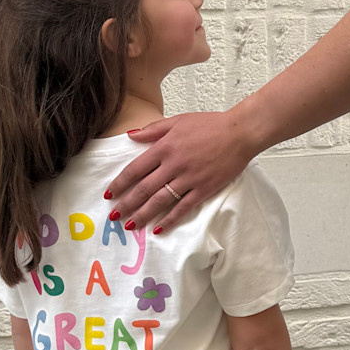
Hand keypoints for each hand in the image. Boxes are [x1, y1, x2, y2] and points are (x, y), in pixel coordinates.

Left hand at [106, 110, 254, 232]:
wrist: (239, 132)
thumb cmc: (210, 124)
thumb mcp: (178, 120)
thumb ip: (153, 130)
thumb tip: (131, 135)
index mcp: (165, 147)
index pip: (135, 169)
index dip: (120, 183)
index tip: (109, 194)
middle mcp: (173, 165)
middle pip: (144, 189)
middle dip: (126, 204)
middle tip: (113, 217)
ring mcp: (189, 178)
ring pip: (160, 201)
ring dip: (142, 215)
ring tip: (129, 225)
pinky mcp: (204, 189)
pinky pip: (183, 208)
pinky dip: (170, 220)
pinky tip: (158, 229)